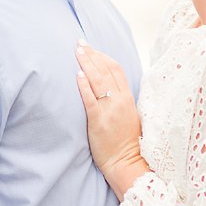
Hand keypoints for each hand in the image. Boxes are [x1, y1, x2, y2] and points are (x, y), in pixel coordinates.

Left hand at [76, 42, 148, 197]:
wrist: (127, 162)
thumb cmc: (126, 142)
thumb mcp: (128, 116)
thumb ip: (120, 101)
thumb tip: (107, 88)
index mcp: (128, 99)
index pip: (117, 69)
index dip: (103, 56)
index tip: (92, 48)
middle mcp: (121, 101)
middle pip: (107, 70)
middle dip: (92, 54)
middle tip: (80, 43)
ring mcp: (110, 110)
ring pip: (99, 80)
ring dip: (87, 63)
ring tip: (77, 52)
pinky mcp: (99, 121)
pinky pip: (91, 99)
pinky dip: (85, 86)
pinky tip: (77, 75)